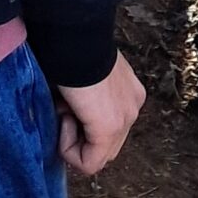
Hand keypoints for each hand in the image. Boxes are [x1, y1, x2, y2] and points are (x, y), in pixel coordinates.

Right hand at [54, 53, 144, 176]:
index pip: (109, 126)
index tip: (68, 100)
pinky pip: (89, 163)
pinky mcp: (108, 128)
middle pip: (106, 145)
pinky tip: (63, 119)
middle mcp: (133, 106)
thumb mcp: (84, 75)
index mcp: (129, 92)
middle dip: (80, 134)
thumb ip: (87, 97)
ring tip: (64, 110)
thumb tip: (67, 113)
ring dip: (73, 140)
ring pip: (98, 156)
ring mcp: (125, 118)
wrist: (74, 34)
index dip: (82, 122)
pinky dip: (69, 151)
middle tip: (64, 108)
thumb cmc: (71, 46)